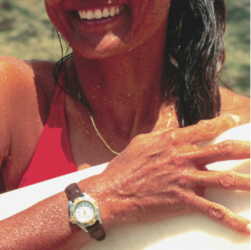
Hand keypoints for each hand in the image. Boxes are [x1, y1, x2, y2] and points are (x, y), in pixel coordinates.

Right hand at [94, 114, 249, 234]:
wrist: (111, 193)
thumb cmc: (123, 168)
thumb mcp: (140, 142)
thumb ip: (161, 134)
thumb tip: (172, 125)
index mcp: (170, 141)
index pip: (203, 129)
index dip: (223, 123)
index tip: (236, 120)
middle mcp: (181, 157)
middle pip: (223, 151)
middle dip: (247, 149)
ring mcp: (184, 179)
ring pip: (224, 179)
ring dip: (248, 183)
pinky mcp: (182, 200)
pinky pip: (212, 210)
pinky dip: (231, 220)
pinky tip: (246, 227)